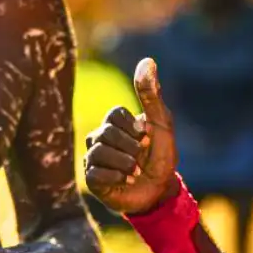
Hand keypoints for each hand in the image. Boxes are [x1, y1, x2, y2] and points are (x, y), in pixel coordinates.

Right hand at [83, 58, 178, 214]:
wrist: (160, 192)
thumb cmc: (161, 157)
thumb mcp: (161, 123)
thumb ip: (151, 94)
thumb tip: (147, 60)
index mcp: (113, 123)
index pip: (114, 114)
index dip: (133, 127)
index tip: (146, 137)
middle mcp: (99, 138)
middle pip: (106, 132)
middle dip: (131, 147)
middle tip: (141, 157)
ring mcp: (93, 158)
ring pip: (99, 152)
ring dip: (126, 163)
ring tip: (135, 172)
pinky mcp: (91, 179)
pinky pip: (95, 172)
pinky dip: (117, 176)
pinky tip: (125, 180)